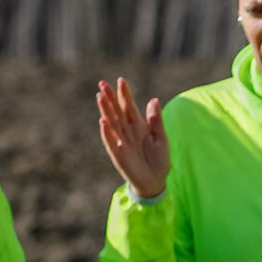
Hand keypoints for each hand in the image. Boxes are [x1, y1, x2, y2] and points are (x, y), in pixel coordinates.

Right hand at [96, 77, 169, 198]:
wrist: (156, 181)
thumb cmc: (159, 159)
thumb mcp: (161, 138)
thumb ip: (156, 120)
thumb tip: (154, 99)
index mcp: (138, 126)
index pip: (129, 106)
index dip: (125, 94)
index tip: (121, 80)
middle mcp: (127, 131)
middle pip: (117, 112)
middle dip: (110, 98)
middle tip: (102, 83)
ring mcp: (121, 142)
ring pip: (111, 123)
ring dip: (105, 111)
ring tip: (100, 97)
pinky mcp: (118, 154)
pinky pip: (110, 142)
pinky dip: (107, 132)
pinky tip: (103, 121)